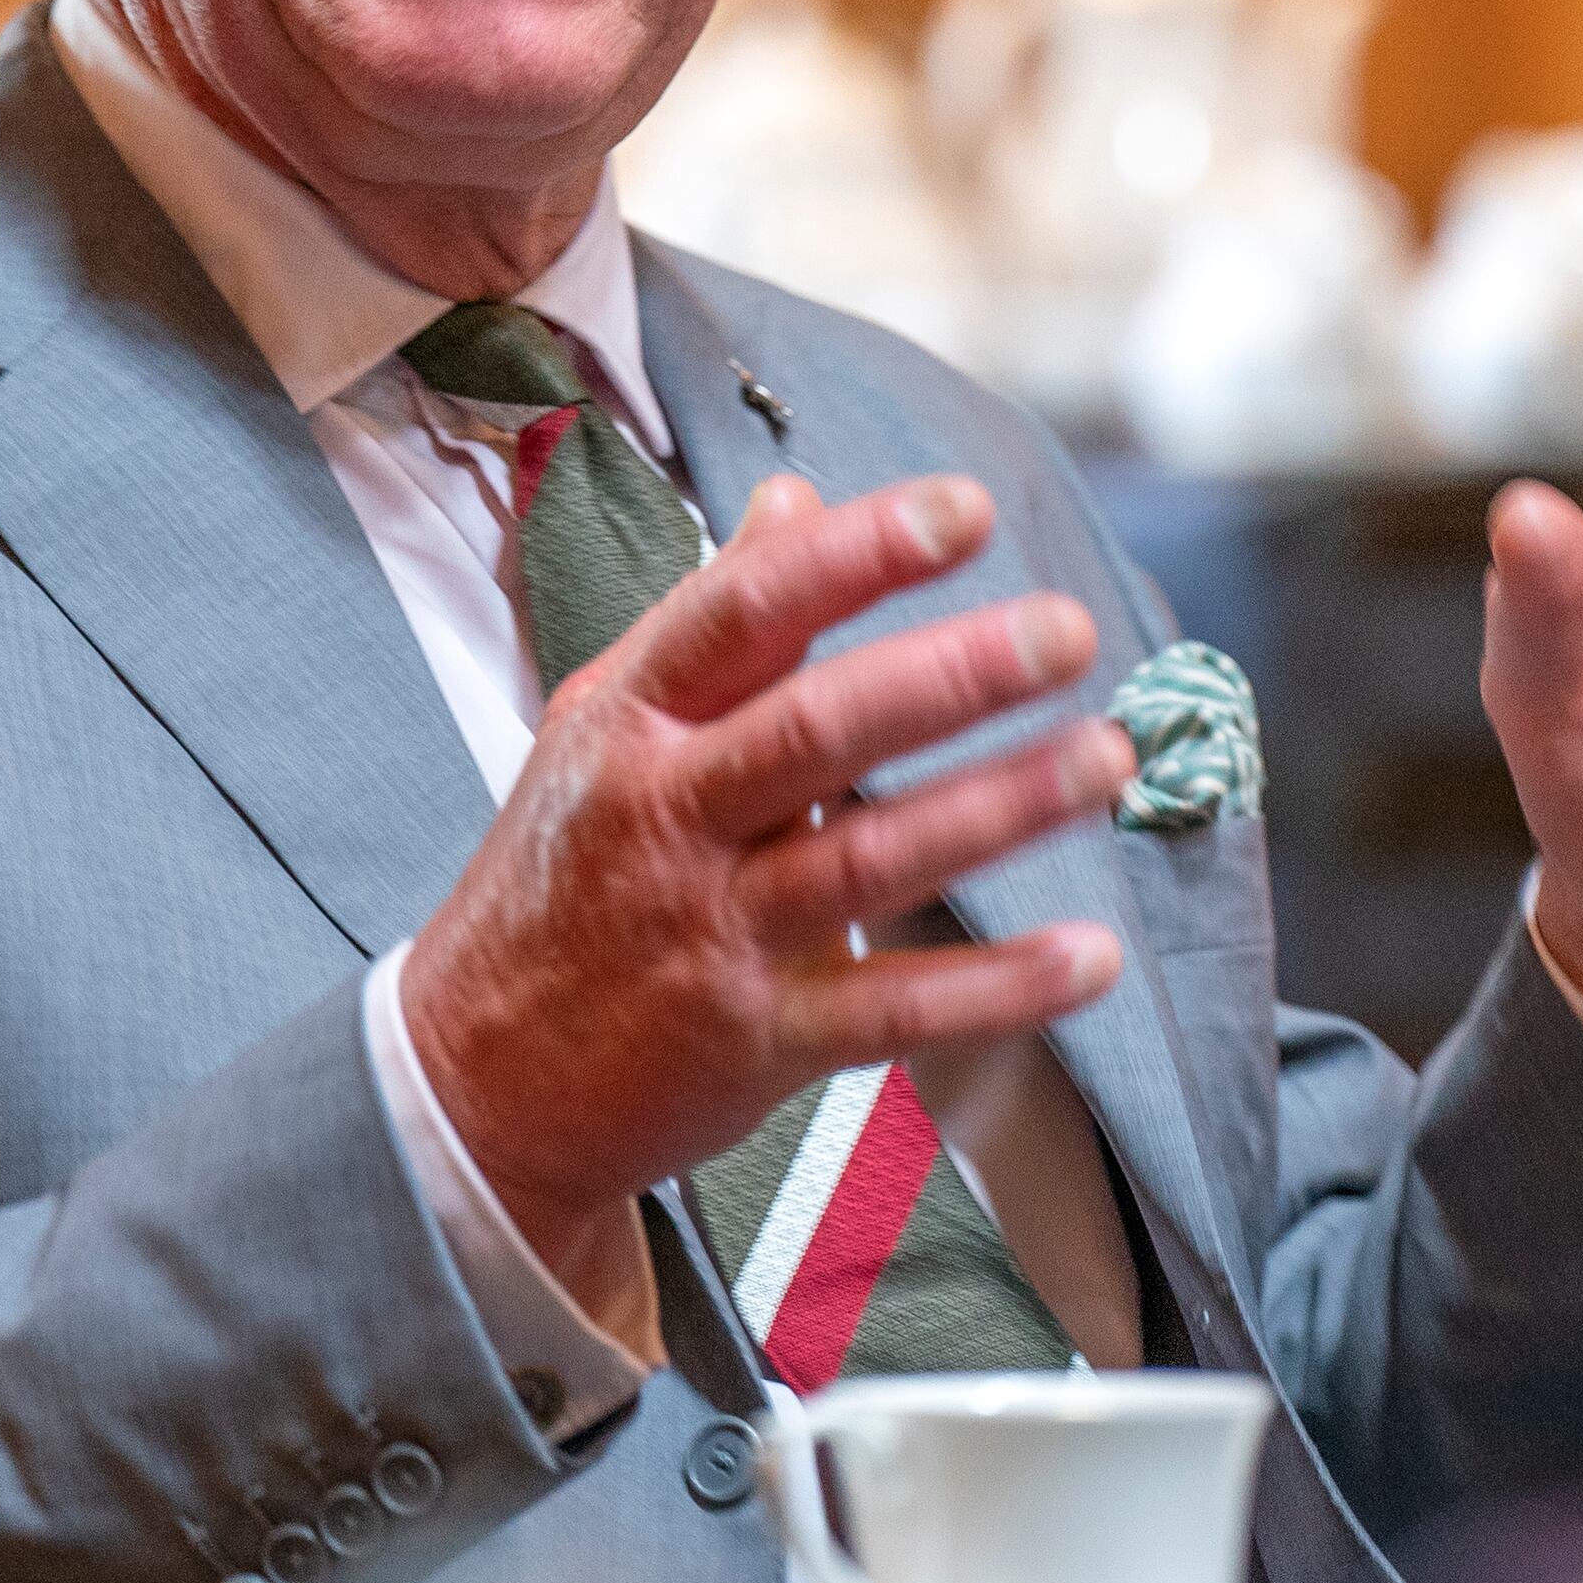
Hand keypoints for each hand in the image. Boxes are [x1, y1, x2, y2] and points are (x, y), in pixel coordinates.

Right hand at [399, 471, 1133, 1328]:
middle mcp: (666, 815)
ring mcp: (713, 932)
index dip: (857, 555)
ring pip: (871, 857)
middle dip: (952, 673)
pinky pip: (895, 1010)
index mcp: (632, 722)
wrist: (476, 1082)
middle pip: (818, 728)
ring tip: (1107, 759)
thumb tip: (800, 500)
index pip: (742, 610)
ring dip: (1001, 806)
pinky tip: (1090, 955)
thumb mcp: (603, 729)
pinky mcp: (759, 1040)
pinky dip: (998, 986)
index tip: (967, 510)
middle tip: (1069, 630)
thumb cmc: (559, 881)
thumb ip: (717, 621)